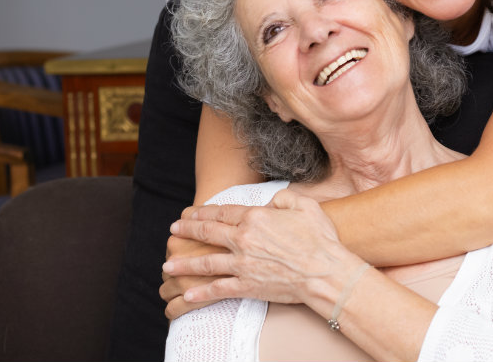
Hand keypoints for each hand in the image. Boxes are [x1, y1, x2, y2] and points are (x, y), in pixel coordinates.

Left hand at [164, 189, 359, 305]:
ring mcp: (243, 264)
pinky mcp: (247, 285)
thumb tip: (271, 202)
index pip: (223, 211)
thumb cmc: (320, 239)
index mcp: (256, 217)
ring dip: (184, 264)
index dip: (204, 211)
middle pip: (208, 232)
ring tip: (168, 265)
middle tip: (173, 231)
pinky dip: (201, 293)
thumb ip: (284, 197)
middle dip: (187, 231)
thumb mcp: (305, 205)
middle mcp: (244, 239)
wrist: (324, 273)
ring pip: (206, 262)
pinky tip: (188, 294)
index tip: (191, 212)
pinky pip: (218, 289)